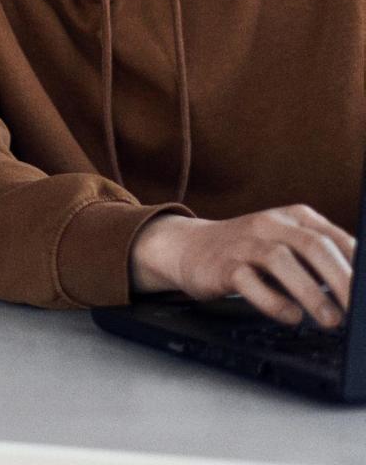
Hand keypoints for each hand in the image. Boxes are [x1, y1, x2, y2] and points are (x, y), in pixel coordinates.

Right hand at [131, 207, 355, 327]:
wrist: (188, 247)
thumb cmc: (248, 251)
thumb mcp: (286, 242)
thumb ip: (319, 257)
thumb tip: (357, 287)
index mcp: (293, 217)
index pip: (335, 237)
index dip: (356, 264)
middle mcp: (268, 224)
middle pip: (312, 245)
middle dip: (341, 279)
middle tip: (357, 309)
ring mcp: (243, 243)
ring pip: (281, 260)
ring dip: (311, 293)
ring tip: (330, 320)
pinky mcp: (221, 265)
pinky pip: (249, 282)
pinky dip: (274, 302)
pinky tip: (291, 316)